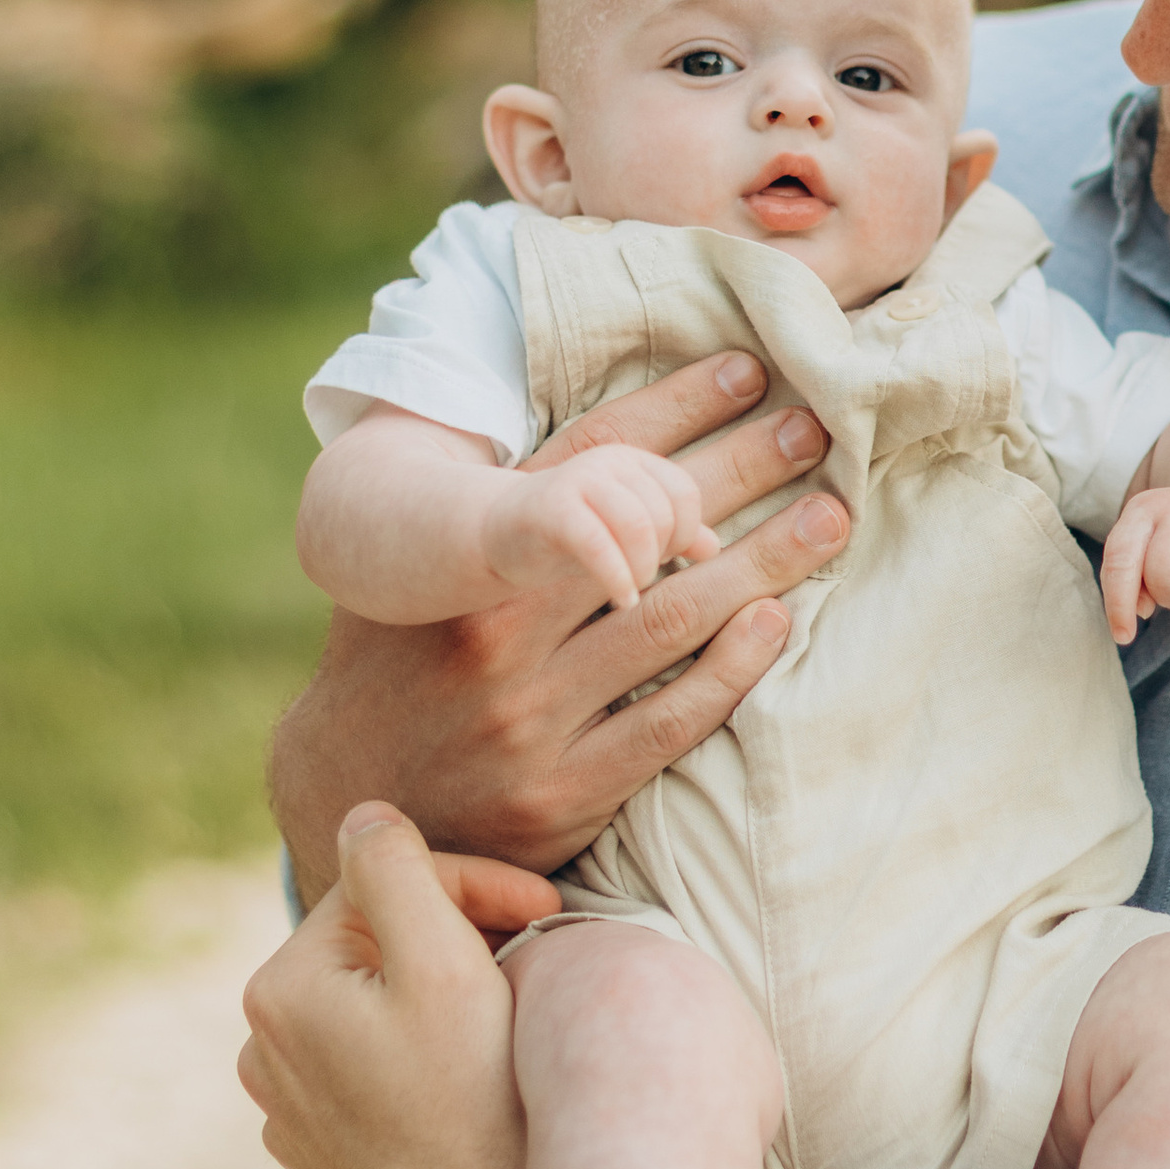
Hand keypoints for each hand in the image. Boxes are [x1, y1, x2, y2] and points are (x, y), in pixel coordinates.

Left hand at [238, 803, 555, 1168]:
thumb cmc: (482, 1109)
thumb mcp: (443, 966)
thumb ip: (396, 869)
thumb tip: (361, 814)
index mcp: (279, 993)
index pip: (384, 884)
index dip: (475, 885)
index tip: (550, 910)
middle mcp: (265, 1054)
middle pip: (379, 943)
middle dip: (458, 935)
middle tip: (538, 956)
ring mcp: (294, 1115)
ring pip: (382, 1004)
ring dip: (446, 990)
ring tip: (511, 1013)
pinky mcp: (331, 1162)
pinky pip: (381, 1070)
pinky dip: (429, 1053)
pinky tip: (479, 1078)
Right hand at [271, 351, 850, 906]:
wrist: (342, 798)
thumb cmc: (395, 665)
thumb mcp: (409, 573)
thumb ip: (485, 510)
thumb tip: (588, 433)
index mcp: (467, 566)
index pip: (587, 464)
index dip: (673, 410)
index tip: (748, 370)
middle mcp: (497, 636)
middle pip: (649, 532)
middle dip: (741, 471)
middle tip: (816, 427)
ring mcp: (531, 719)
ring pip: (673, 620)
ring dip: (764, 562)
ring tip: (828, 515)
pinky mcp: (561, 794)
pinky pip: (667, 723)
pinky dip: (730, 669)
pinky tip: (777, 622)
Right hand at [480, 444, 719, 614]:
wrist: (492, 535)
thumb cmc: (568, 538)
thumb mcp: (625, 531)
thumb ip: (671, 534)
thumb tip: (714, 548)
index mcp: (634, 461)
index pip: (686, 493)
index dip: (684, 533)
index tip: (666, 560)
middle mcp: (609, 462)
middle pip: (667, 510)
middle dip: (663, 553)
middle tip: (644, 577)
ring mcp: (578, 482)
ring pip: (641, 523)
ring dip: (644, 567)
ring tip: (632, 588)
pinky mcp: (549, 512)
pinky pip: (599, 544)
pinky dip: (618, 578)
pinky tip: (622, 599)